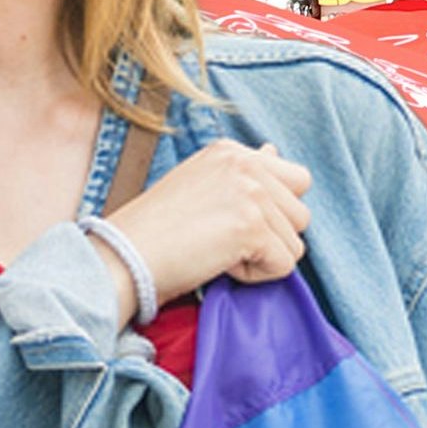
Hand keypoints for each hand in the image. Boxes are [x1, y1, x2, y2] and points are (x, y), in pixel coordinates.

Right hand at [104, 139, 313, 308]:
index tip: (233, 221)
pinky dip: (254, 276)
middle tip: (222, 239)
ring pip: (295, 243)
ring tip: (217, 250)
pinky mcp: (252, 227)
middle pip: (301, 215)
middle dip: (271, 237)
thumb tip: (274, 151)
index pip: (297, 180)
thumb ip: (244, 172)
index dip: (274, 212)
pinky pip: (284, 266)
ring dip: (261, 258)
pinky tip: (219, 263)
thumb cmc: (155, 230)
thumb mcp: (202, 183)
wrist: (124, 257)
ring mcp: (251, 193)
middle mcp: (245, 164)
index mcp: (232, 151)